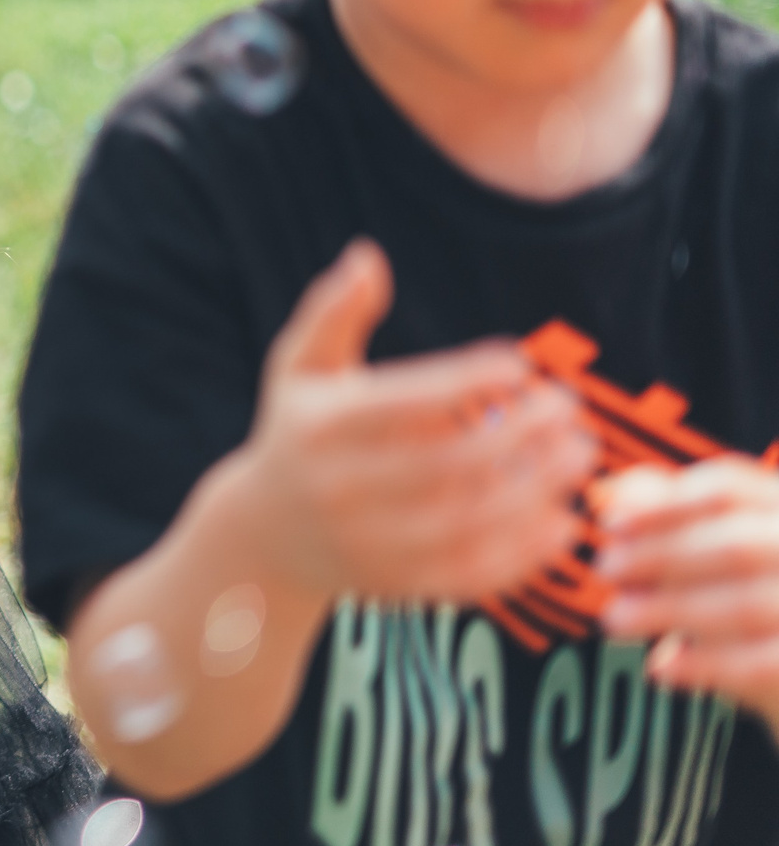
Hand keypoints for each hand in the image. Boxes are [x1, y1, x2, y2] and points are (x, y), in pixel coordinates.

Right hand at [231, 239, 595, 603]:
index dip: (471, 380)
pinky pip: (474, 575)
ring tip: (581, 455)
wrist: (265, 536)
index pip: (407, 401)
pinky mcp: (398, 589)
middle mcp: (340, 491)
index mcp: (319, 428)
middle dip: (522, 436)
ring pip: (471, 525)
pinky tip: (565, 519)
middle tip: (570, 410)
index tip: (521, 363)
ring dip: (539, 491)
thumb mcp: (299, 367)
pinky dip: (527, 552)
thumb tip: (367, 256)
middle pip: (451, 465)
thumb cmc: (298, 432)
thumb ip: (332, 312)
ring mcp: (369, 546)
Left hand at [597, 460, 778, 721]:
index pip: (731, 489)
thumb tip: (613, 493)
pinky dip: (705, 666)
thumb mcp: (706, 549)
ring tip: (616, 618)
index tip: (610, 524)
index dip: (663, 505)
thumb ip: (666, 515)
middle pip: (737, 544)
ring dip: (669, 611)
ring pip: (746, 605)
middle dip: (659, 557)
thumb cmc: (744, 597)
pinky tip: (661, 667)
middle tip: (606, 570)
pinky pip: (761, 663)